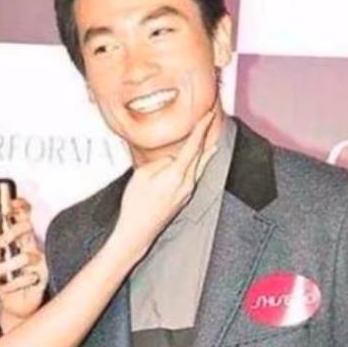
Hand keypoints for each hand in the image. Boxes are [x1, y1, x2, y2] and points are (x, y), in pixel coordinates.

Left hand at [0, 198, 48, 324]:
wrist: (12, 305)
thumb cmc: (6, 279)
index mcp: (21, 239)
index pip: (24, 216)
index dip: (21, 206)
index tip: (12, 203)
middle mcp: (31, 246)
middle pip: (28, 227)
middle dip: (12, 231)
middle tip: (0, 243)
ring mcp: (39, 262)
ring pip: (27, 255)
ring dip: (6, 265)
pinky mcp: (43, 278)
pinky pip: (29, 277)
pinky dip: (13, 284)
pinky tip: (5, 288)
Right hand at [112, 109, 218, 262]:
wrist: (138, 231)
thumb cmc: (136, 205)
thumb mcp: (142, 175)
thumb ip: (160, 162)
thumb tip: (170, 160)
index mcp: (176, 175)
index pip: (193, 146)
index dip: (201, 128)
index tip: (208, 115)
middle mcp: (186, 184)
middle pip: (200, 155)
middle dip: (205, 136)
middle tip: (210, 120)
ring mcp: (187, 193)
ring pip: (198, 166)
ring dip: (203, 151)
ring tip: (211, 141)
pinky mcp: (183, 198)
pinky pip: (193, 176)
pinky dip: (196, 164)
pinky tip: (196, 162)